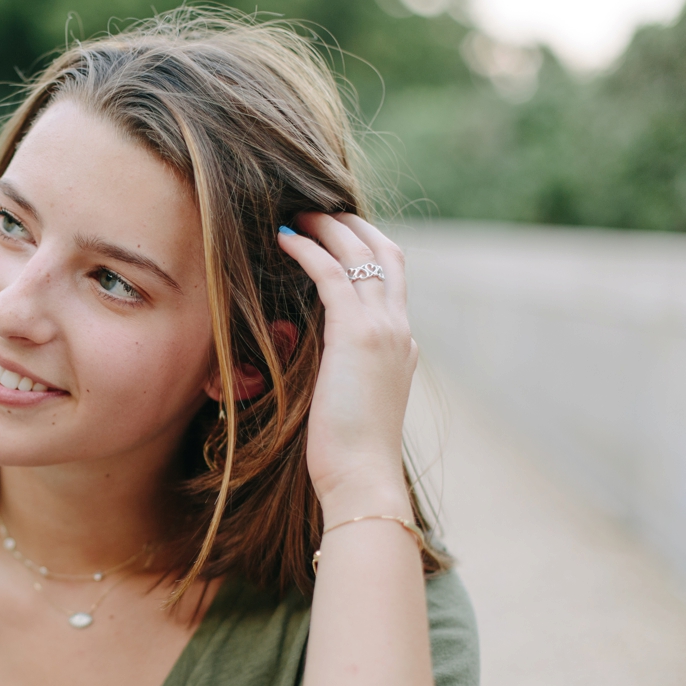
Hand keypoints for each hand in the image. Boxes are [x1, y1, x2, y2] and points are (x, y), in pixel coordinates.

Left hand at [276, 213, 416, 524]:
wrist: (362, 476)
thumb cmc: (349, 454)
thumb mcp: (353, 403)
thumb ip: (347, 373)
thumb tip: (322, 365)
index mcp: (402, 344)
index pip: (392, 278)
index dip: (367, 247)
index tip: (338, 232)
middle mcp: (399, 328)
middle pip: (384, 253)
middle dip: (351, 225)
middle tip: (316, 208)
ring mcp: (383, 328)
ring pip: (358, 254)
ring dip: (326, 227)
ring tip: (296, 213)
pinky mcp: (356, 335)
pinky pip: (330, 274)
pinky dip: (308, 250)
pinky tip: (283, 239)